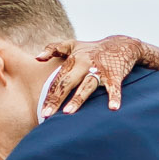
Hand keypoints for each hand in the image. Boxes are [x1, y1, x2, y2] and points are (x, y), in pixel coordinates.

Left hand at [37, 35, 158, 117]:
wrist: (121, 44)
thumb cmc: (92, 49)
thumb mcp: (73, 45)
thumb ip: (53, 49)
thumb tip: (37, 58)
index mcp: (73, 60)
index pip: (58, 80)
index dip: (49, 95)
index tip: (42, 111)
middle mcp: (85, 64)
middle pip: (67, 83)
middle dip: (56, 99)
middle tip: (46, 115)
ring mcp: (100, 70)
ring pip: (87, 85)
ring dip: (78, 98)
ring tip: (68, 112)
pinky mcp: (115, 75)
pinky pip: (114, 87)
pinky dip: (115, 97)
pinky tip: (113, 108)